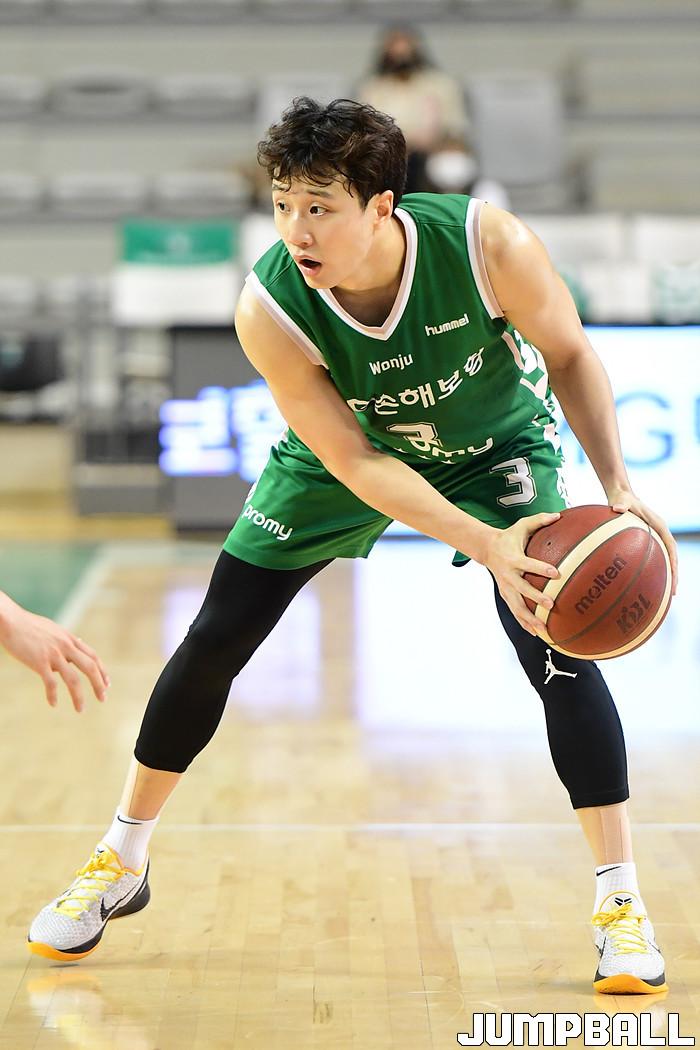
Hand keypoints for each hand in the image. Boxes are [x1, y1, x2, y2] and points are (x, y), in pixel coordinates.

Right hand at [0, 594, 108, 711]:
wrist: (11, 620)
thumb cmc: (29, 626)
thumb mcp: (54, 630)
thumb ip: (66, 639)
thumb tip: (77, 644)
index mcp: (69, 639)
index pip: (93, 656)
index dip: (102, 671)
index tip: (107, 684)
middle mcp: (65, 646)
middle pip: (90, 667)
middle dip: (98, 684)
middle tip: (103, 698)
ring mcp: (53, 654)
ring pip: (73, 679)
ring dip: (78, 696)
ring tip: (80, 709)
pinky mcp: (39, 661)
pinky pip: (50, 682)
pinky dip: (52, 695)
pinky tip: (53, 704)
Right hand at [483, 512, 560, 635]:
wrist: (487, 549)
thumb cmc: (508, 537)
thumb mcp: (521, 525)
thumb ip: (539, 520)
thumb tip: (559, 515)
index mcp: (514, 559)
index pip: (528, 565)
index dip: (541, 569)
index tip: (556, 574)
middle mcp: (508, 576)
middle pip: (522, 590)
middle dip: (536, 598)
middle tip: (550, 604)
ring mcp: (506, 588)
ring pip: (517, 606)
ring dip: (530, 619)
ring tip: (543, 629)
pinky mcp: (506, 595)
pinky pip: (515, 612)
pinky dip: (524, 623)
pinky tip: (536, 634)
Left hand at [606, 487, 678, 595]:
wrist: (621, 495)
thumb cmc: (622, 498)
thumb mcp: (622, 500)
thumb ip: (621, 504)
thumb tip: (617, 508)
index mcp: (659, 526)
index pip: (671, 546)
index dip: (674, 561)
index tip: (674, 575)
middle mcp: (659, 534)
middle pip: (671, 558)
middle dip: (673, 576)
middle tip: (673, 593)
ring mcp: (653, 539)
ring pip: (663, 561)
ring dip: (665, 577)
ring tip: (664, 596)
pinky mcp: (645, 543)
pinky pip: (650, 560)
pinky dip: (650, 572)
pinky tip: (642, 586)